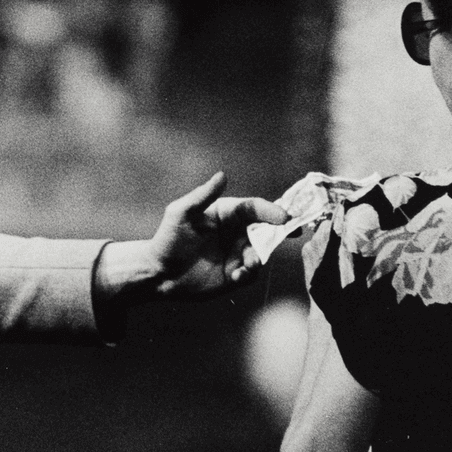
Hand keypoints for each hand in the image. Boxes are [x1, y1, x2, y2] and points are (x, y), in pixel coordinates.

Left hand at [95, 172, 288, 307]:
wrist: (159, 274)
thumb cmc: (168, 239)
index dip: (270, 210)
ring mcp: (236, 253)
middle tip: (293, 231)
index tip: (283, 216)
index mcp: (226, 213)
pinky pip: (252, 272)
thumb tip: (222, 175)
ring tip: (247, 265)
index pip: (253, 208)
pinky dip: (249, 273)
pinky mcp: (235, 274)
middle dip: (280, 230)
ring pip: (261, 252)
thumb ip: (202, 195)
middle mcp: (235, 232)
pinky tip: (237, 276)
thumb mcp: (181, 214)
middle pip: (265, 229)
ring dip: (259, 257)